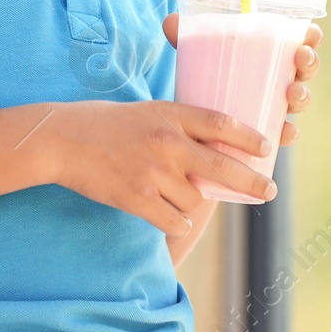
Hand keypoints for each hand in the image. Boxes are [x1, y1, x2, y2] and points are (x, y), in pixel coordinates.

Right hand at [46, 100, 274, 234]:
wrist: (61, 140)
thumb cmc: (103, 123)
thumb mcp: (146, 111)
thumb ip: (177, 125)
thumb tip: (212, 146)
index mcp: (170, 115)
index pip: (221, 122)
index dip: (248, 137)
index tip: (267, 148)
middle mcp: (167, 142)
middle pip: (222, 165)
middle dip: (251, 182)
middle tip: (269, 192)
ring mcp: (153, 171)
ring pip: (195, 197)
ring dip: (193, 201)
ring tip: (176, 195)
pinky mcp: (136, 198)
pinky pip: (174, 218)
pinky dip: (177, 220)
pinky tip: (172, 215)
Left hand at [162, 16, 323, 145]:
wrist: (196, 118)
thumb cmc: (207, 75)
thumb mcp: (198, 55)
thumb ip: (186, 38)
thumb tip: (170, 22)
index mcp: (271, 53)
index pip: (299, 40)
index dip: (311, 36)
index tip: (309, 33)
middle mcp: (280, 78)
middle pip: (306, 68)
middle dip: (310, 62)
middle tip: (300, 58)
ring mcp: (276, 106)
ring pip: (300, 100)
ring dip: (303, 95)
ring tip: (292, 93)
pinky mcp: (268, 131)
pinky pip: (286, 133)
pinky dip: (289, 133)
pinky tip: (283, 134)